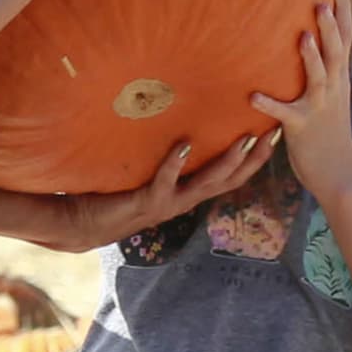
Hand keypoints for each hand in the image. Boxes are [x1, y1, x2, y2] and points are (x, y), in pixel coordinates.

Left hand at [64, 127, 280, 249]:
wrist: (80, 225)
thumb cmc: (111, 196)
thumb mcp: (144, 177)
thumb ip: (160, 161)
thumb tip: (173, 126)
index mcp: (184, 195)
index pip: (228, 178)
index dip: (252, 161)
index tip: (271, 136)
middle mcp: (182, 201)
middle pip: (227, 181)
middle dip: (252, 160)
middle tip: (271, 134)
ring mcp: (166, 204)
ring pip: (205, 184)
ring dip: (226, 162)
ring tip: (244, 140)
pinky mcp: (145, 202)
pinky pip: (165, 181)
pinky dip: (175, 163)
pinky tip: (184, 144)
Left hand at [250, 0, 351, 205]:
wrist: (338, 174)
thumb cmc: (327, 133)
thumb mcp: (330, 96)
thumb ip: (321, 70)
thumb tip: (309, 43)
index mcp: (339, 78)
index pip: (345, 36)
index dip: (344, 9)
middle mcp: (334, 88)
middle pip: (337, 50)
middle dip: (332, 23)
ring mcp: (320, 107)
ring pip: (319, 77)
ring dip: (312, 56)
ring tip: (304, 35)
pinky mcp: (302, 127)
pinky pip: (285, 114)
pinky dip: (270, 105)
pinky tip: (252, 96)